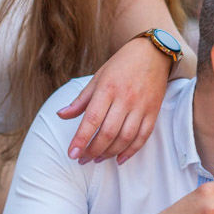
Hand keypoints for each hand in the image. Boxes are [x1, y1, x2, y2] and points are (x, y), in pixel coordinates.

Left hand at [57, 37, 171, 163]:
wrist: (153, 53)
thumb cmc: (122, 65)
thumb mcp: (98, 77)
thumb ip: (80, 100)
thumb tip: (61, 115)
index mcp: (108, 88)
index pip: (92, 119)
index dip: (81, 139)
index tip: (72, 154)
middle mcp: (125, 99)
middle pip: (108, 132)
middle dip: (93, 150)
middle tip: (83, 159)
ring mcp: (141, 106)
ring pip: (125, 138)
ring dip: (110, 153)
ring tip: (98, 159)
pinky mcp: (153, 112)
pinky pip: (143, 137)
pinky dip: (131, 151)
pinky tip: (119, 158)